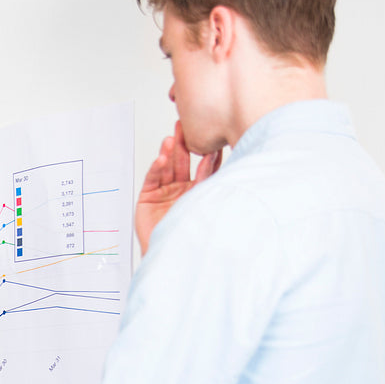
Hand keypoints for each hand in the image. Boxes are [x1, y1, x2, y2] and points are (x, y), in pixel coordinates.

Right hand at [135, 121, 221, 255]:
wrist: (170, 257)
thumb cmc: (191, 238)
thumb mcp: (209, 207)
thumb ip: (215, 187)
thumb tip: (236, 168)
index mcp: (200, 193)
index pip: (204, 168)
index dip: (206, 153)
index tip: (212, 138)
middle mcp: (183, 191)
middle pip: (183, 163)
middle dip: (184, 144)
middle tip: (185, 126)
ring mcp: (165, 194)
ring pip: (167, 168)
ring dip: (169, 152)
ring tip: (171, 138)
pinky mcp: (148, 199)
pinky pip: (152, 180)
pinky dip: (156, 168)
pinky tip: (161, 159)